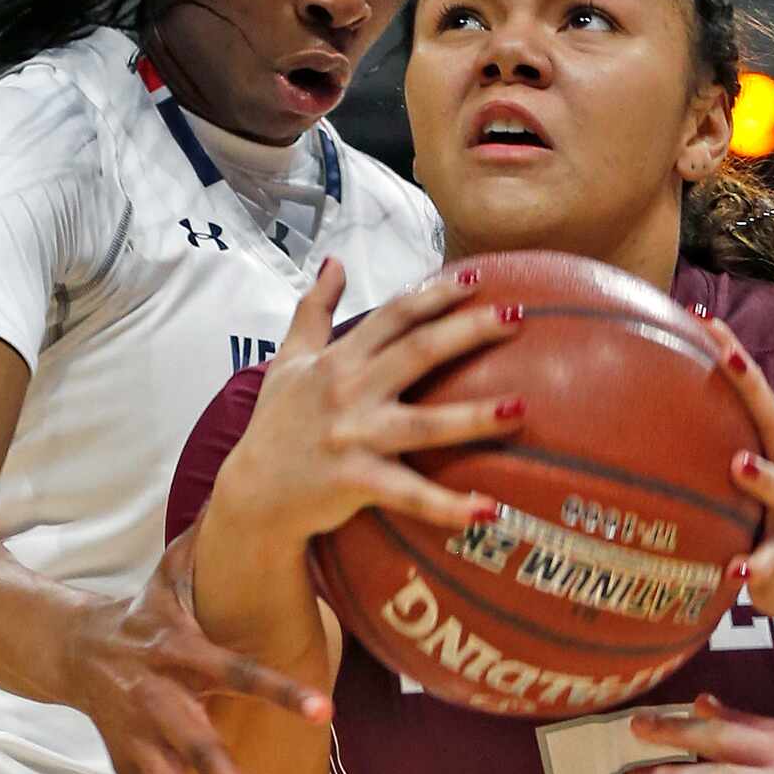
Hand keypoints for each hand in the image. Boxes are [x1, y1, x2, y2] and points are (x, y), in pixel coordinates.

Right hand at [65, 529, 329, 773]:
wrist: (66, 643)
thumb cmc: (141, 612)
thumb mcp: (172, 579)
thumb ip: (213, 554)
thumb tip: (258, 501)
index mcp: (178, 651)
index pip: (237, 669)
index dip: (278, 689)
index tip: (325, 709)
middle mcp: (155, 700)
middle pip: (193, 749)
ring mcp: (134, 739)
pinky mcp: (124, 766)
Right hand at [221, 259, 526, 541]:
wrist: (251, 494)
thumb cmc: (276, 425)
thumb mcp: (287, 361)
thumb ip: (313, 310)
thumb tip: (333, 262)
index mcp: (338, 360)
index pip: (394, 316)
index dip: (435, 294)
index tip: (479, 279)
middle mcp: (348, 392)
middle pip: (418, 352)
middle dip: (468, 331)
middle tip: (518, 315)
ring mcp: (354, 438)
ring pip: (424, 424)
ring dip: (474, 417)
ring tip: (521, 408)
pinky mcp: (358, 483)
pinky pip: (410, 496)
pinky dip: (449, 507)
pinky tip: (490, 510)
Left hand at [702, 316, 773, 625]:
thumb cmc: (766, 528)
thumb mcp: (742, 488)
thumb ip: (708, 456)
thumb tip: (637, 425)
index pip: (753, 394)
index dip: (733, 354)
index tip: (702, 318)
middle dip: (753, 388)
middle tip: (725, 358)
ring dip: (762, 476)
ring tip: (739, 464)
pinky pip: (770, 564)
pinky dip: (754, 567)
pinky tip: (733, 570)